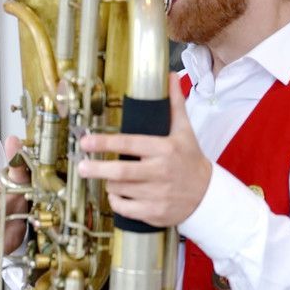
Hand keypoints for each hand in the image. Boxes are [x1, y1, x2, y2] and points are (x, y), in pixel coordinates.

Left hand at [76, 73, 210, 226]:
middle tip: (81, 166)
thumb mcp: (185, 131)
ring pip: (119, 189)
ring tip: (108, 175)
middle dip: (96, 169)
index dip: (105, 142)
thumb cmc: (190, 159)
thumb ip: (174, 104)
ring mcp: (158, 195)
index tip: (86, 141)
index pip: (130, 144)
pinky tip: (117, 193)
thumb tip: (170, 76)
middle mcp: (161, 172)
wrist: (208, 195)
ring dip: (108, 182)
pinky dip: (115, 200)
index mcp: (165, 149)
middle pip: (121, 172)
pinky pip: (124, 208)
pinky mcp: (154, 213)